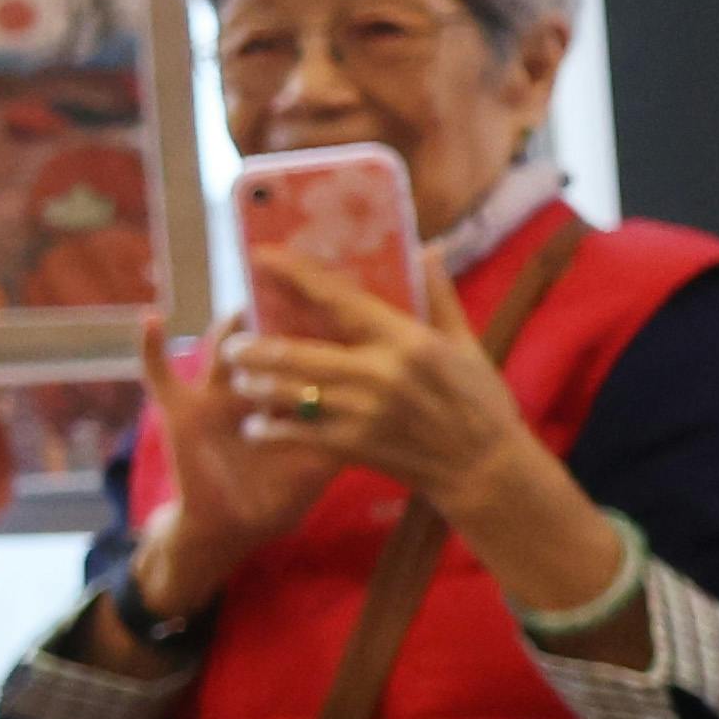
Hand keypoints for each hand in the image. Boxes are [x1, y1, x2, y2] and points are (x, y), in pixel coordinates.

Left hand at [212, 243, 549, 512]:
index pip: (338, 299)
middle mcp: (380, 372)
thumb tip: (429, 248)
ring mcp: (364, 412)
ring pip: (286, 392)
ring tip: (239, 381)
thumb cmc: (478, 402)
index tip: (260, 255)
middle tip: (232, 344)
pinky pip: (296, 433)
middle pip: (293, 352)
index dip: (294, 275)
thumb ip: (437, 296)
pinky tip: (255, 425)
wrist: (486, 470)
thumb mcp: (465, 344)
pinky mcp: (354, 446)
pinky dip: (269, 429)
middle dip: (251, 348)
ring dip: (253, 386)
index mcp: (407, 340)